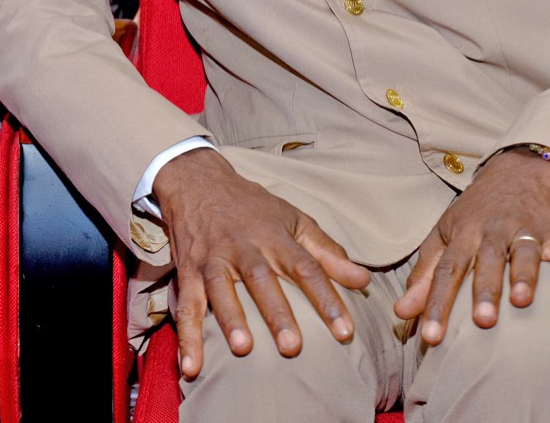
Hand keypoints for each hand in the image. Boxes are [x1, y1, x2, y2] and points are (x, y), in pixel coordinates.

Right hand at [153, 148, 370, 377]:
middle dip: (276, 313)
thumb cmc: (252, 207)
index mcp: (274, 236)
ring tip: (243, 349)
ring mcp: (212, 259)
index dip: (326, 298)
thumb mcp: (293, 219)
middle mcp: (243, 247)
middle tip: (292, 347)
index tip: (345, 331)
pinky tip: (191, 366)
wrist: (198, 183)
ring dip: (230, 319)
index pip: (306, 267)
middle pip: (261, 279)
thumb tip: (363, 280)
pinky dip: (188, 337)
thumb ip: (327, 251)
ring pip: (220, 289)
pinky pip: (186, 305)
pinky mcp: (187, 271)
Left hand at [393, 148, 549, 345]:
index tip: (430, 336)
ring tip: (521, 301)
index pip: (447, 270)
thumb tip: (401, 312)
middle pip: (486, 261)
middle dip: (484, 291)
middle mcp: (493, 231)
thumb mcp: (444, 236)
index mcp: (463, 234)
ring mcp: (526, 230)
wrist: (517, 173)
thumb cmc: (474, 215)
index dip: (436, 303)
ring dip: (524, 276)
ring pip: (524, 253)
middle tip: (481, 322)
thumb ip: (425, 275)